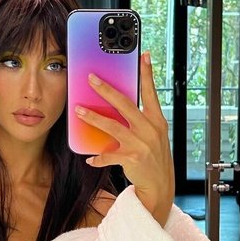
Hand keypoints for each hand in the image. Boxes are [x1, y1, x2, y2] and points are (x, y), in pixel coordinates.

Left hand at [74, 51, 174, 226]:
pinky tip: (89, 158)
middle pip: (125, 104)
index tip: (144, 55)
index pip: (151, 92)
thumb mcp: (154, 136)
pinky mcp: (132, 158)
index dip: (147, 74)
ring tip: (79, 111)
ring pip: (112, 126)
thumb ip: (140, 121)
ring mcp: (141, 143)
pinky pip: (109, 155)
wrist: (160, 184)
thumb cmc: (154, 158)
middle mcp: (150, 129)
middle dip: (106, 90)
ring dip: (93, 118)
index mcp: (157, 121)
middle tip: (91, 78)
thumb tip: (118, 107)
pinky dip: (98, 157)